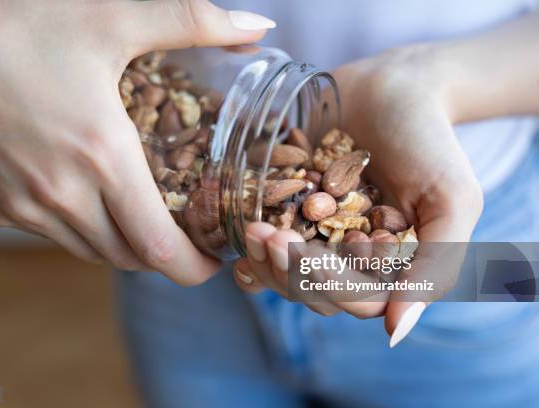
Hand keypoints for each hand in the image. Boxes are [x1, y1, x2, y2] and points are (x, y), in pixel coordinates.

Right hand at [0, 0, 273, 284]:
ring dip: (122, 243)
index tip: (213, 261)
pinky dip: (80, 228)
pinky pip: (51, 235)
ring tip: (140, 214)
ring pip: (90, 251)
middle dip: (164, 254)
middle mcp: (61, 196)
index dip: (194, 268)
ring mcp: (21, 207)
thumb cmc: (17, 21)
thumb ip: (194, 23)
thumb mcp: (114, 17)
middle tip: (185, 231)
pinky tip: (86, 194)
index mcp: (101, 159)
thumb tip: (257, 27)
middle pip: (130, 258)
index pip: (161, 250)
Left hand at [234, 45, 483, 340]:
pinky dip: (251, 256)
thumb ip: (437, 264)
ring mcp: (319, 242)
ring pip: (288, 280)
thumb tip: (398, 332)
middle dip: (289, 271)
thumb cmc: (428, 142)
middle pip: (318, 295)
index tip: (307, 255)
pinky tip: (239, 243)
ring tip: (252, 229)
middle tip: (267, 235)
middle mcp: (352, 263)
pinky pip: (267, 254)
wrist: (392, 89)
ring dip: (267, 263)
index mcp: (392, 269)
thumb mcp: (451, 199)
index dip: (332, 285)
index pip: (361, 300)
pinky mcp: (292, 219)